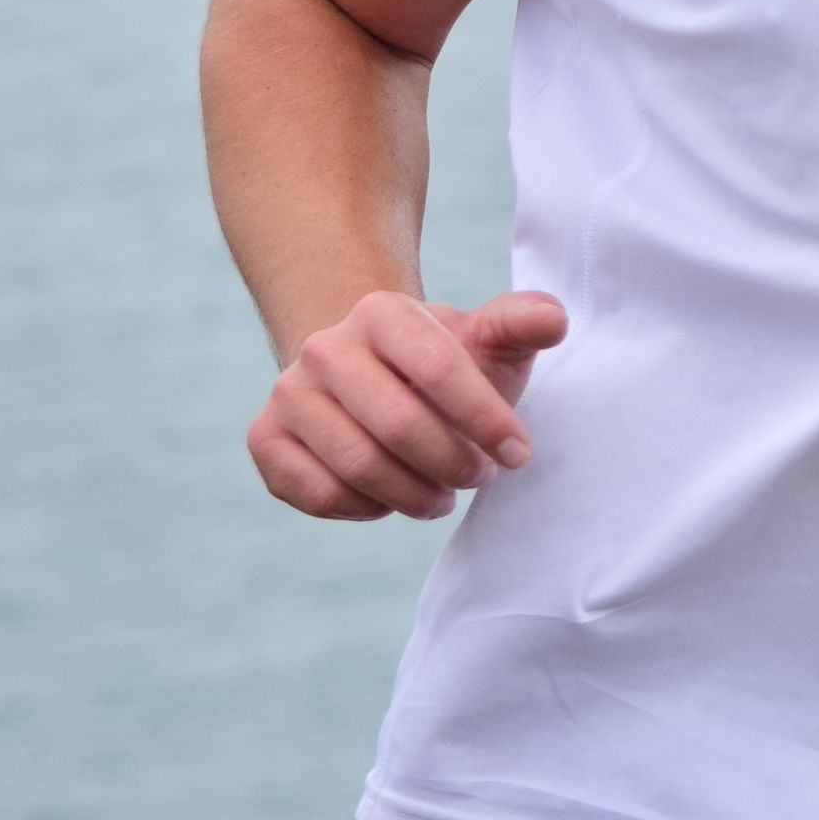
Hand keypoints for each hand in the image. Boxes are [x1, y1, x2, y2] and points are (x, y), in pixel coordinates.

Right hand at [247, 289, 568, 519]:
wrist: (371, 375)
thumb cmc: (444, 364)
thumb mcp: (488, 340)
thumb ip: (522, 323)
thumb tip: (554, 319)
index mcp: (382, 311)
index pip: (439, 367)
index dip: (486, 419)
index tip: (518, 454)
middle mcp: (324, 346)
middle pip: (398, 424)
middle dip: (452, 463)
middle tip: (478, 479)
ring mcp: (288, 392)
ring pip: (358, 465)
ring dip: (413, 494)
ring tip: (442, 496)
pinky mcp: (265, 439)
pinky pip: (316, 492)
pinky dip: (364, 508)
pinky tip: (390, 498)